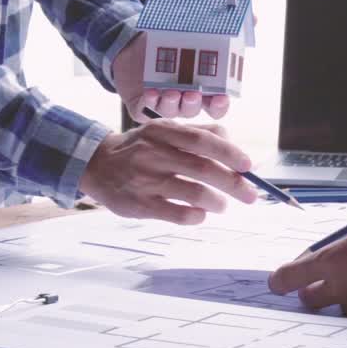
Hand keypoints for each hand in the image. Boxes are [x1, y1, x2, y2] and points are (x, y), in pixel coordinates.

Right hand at [80, 119, 257, 223]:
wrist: (97, 165)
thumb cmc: (139, 148)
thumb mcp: (163, 131)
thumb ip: (197, 133)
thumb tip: (234, 145)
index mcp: (163, 132)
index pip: (203, 140)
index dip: (230, 153)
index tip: (248, 166)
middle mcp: (154, 154)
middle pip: (203, 169)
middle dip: (233, 183)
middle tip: (250, 195)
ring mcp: (146, 180)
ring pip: (192, 192)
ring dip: (216, 202)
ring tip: (221, 206)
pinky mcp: (140, 205)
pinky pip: (176, 214)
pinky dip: (195, 216)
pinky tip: (200, 215)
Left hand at [112, 32, 230, 121]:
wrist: (136, 48)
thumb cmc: (172, 44)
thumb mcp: (197, 34)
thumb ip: (226, 29)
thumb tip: (254, 18)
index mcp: (203, 90)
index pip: (217, 106)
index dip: (220, 105)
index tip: (222, 97)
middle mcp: (184, 100)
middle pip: (193, 110)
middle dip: (193, 104)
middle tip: (192, 94)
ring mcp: (164, 103)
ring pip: (171, 111)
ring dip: (172, 104)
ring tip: (171, 92)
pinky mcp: (143, 104)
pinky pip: (146, 109)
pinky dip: (149, 102)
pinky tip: (151, 93)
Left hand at [267, 220, 346, 320]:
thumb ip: (345, 245)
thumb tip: (331, 254)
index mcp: (333, 262)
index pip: (291, 277)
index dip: (282, 281)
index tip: (277, 283)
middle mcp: (342, 289)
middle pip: (310, 299)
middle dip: (311, 293)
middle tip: (315, 286)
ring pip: (340, 310)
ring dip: (343, 301)